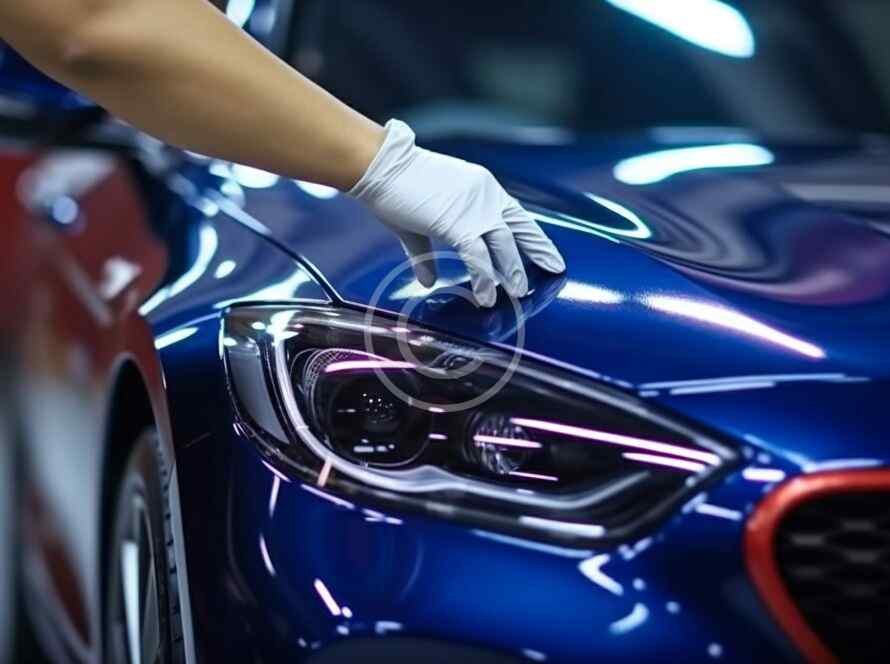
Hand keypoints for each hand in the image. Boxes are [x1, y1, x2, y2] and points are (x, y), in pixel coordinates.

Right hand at [348, 120, 565, 306]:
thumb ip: (425, 253)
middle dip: (537, 251)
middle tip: (554, 268)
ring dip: (513, 271)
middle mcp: (486, 195)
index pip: (515, 214)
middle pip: (520, 228)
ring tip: (519, 293)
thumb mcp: (417, 221)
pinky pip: (479, 258)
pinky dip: (484, 280)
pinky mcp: (458, 224)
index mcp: (482, 187)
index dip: (532, 235)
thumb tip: (427, 281)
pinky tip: (486, 297)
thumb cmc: (396, 187)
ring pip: (504, 246)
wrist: (382, 166)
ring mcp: (475, 209)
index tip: (546, 251)